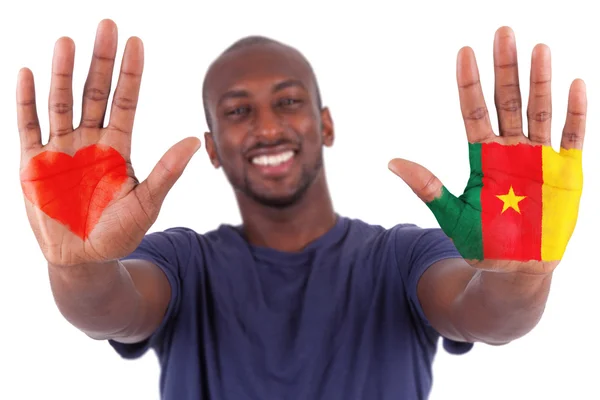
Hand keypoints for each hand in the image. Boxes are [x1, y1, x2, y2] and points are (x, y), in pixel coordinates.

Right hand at [17, 19, 200, 266]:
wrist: (83, 259)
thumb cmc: (118, 231)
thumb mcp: (147, 202)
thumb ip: (167, 171)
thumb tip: (197, 140)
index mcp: (118, 146)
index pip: (125, 101)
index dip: (130, 73)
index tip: (136, 42)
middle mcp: (90, 140)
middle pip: (95, 92)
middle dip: (101, 60)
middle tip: (107, 25)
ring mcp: (61, 148)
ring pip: (62, 102)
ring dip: (63, 72)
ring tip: (69, 41)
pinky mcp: (34, 162)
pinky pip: (29, 125)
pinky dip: (27, 101)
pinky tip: (28, 72)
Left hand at [388, 26, 585, 273]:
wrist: (515, 270)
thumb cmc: (482, 242)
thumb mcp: (451, 214)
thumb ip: (426, 187)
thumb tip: (390, 162)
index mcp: (482, 156)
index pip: (473, 111)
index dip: (469, 82)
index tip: (464, 51)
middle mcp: (510, 149)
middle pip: (507, 101)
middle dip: (505, 68)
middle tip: (503, 32)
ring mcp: (539, 157)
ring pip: (540, 111)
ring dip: (540, 81)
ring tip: (538, 49)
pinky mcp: (566, 171)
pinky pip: (571, 136)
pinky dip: (574, 113)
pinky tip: (575, 84)